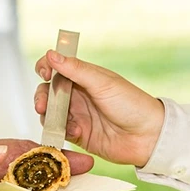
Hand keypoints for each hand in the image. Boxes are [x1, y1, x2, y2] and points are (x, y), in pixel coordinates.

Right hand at [34, 51, 164, 166]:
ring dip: (50, 117)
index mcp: (85, 77)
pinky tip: (77, 133)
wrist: (148, 136)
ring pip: (50, 114)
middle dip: (41, 98)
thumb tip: (51, 54)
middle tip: (42, 106)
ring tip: (61, 122)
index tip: (44, 73)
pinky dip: (62, 132)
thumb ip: (75, 70)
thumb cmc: (131, 105)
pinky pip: (60, 132)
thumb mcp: (102, 83)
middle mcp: (78, 95)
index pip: (57, 68)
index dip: (46, 68)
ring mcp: (78, 115)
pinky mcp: (79, 135)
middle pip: (48, 92)